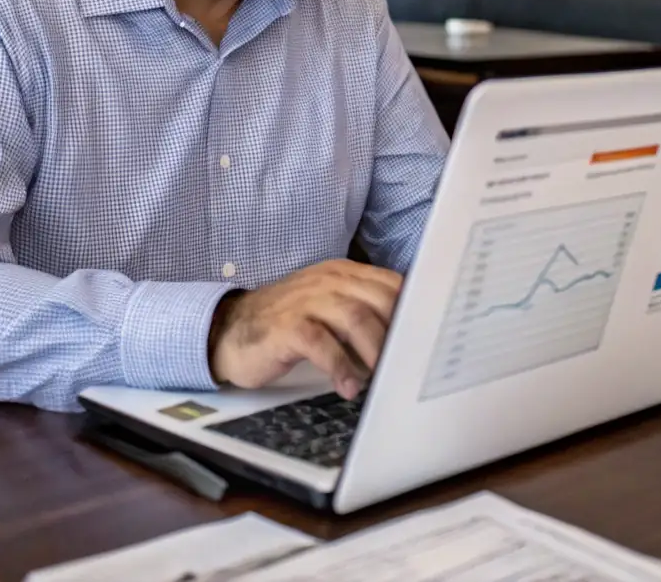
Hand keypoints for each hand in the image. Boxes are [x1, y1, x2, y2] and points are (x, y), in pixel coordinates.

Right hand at [208, 260, 402, 398]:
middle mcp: (328, 281)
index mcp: (342, 273)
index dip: (414, 310)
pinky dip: (340, 366)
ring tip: (381, 379)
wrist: (230, 329)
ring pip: (356, 318)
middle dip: (399, 334)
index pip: (391, 284)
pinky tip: (347, 387)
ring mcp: (306, 301)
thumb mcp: (328, 308)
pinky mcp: (286, 327)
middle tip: (407, 366)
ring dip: (375, 352)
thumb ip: (363, 312)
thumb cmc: (288, 324)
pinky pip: (321, 343)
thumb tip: (408, 336)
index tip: (430, 338)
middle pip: (379, 300)